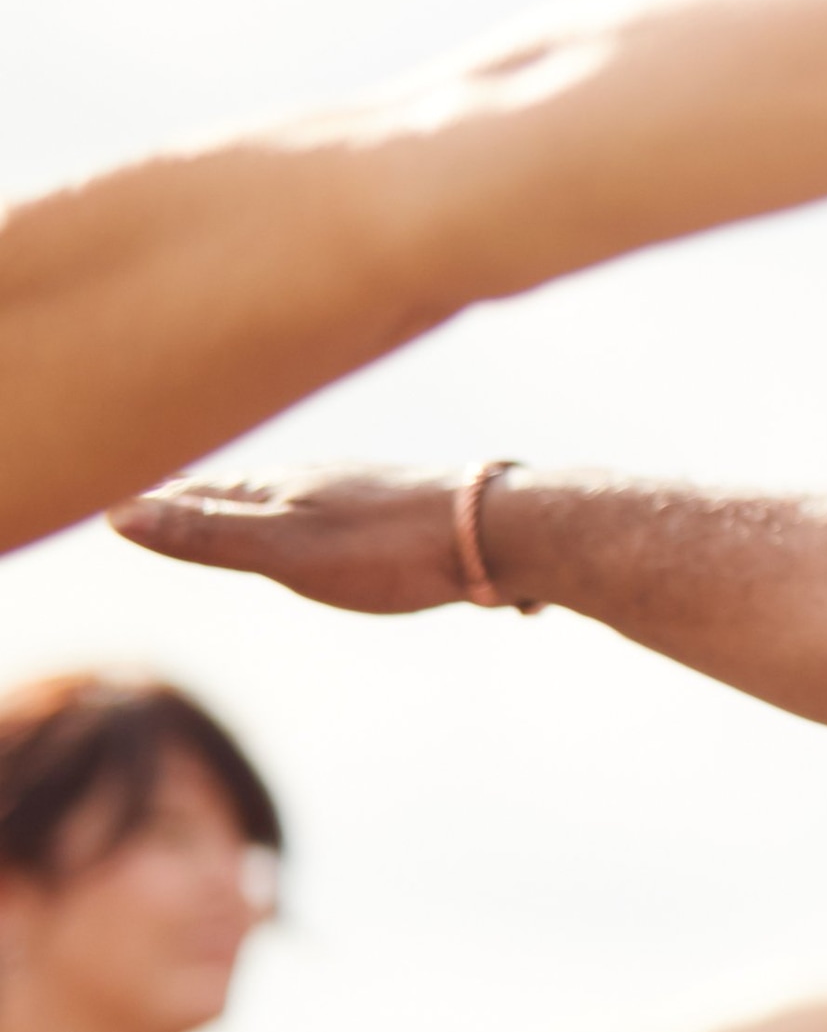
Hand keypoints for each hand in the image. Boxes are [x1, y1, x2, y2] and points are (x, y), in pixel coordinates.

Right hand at [106, 464, 477, 612]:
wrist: (506, 531)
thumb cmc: (394, 546)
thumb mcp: (287, 551)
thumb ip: (208, 534)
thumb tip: (117, 510)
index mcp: (279, 488)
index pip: (197, 492)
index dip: (155, 498)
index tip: (115, 494)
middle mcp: (316, 480)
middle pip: (239, 486)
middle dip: (195, 491)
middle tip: (155, 489)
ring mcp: (361, 491)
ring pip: (291, 494)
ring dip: (253, 500)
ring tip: (230, 502)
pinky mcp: (405, 511)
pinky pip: (337, 510)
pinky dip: (309, 513)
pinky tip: (331, 521)